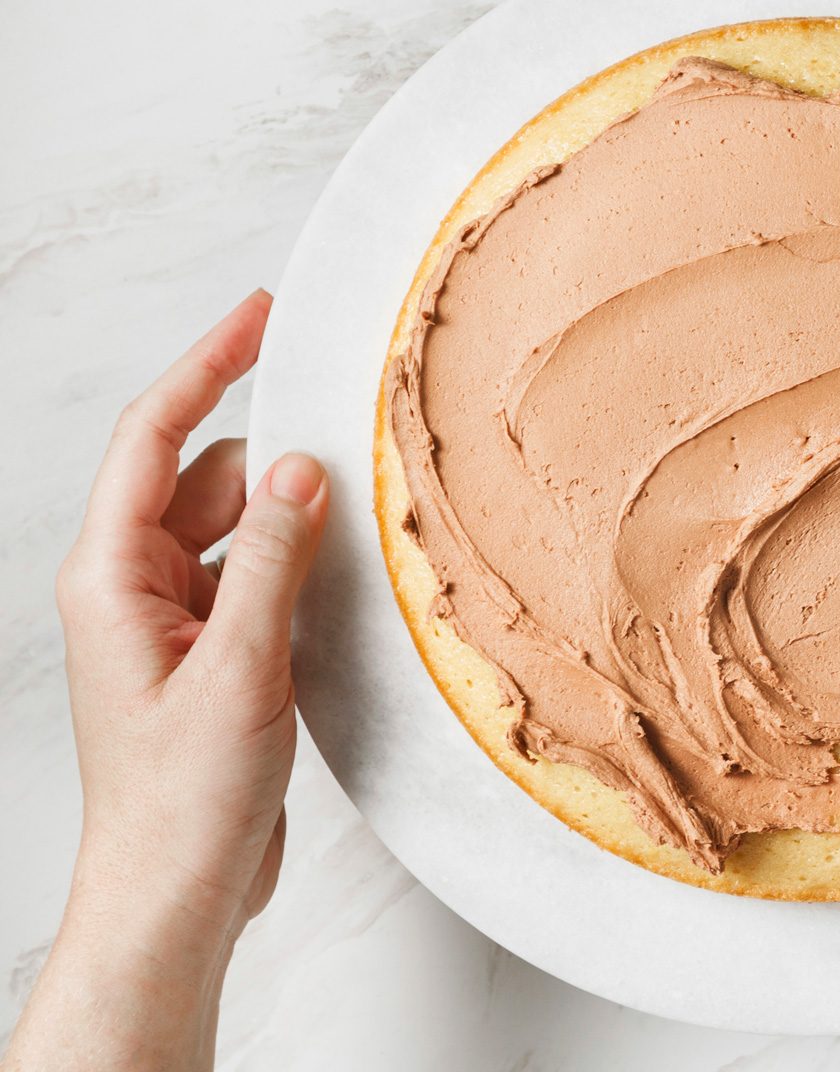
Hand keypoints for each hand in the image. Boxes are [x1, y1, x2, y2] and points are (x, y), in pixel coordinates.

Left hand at [4, 291, 327, 1070]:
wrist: (175, 893)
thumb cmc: (183, 800)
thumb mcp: (237, 670)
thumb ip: (271, 561)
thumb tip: (302, 467)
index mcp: (112, 578)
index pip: (155, 441)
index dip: (207, 368)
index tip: (259, 315)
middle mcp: (135, 588)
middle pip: (202, 476)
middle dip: (269, 447)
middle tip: (347, 419)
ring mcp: (174, 620)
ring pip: (235, 525)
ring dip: (291, 510)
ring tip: (358, 502)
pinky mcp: (213, 652)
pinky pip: (256, 573)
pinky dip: (298, 558)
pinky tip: (346, 567)